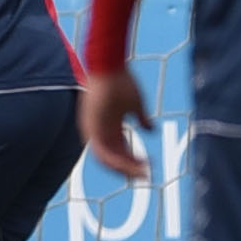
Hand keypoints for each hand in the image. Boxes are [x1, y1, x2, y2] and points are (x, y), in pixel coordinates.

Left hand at [77, 60, 149, 177]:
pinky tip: (129, 165)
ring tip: (141, 173)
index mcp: (109, 126)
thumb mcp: (136, 104)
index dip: (134, 160)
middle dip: (130, 168)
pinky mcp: (89, 127)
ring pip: (107, 159)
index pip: (120, 150)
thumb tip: (151, 130)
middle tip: (147, 175)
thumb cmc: (122, 80)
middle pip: (114, 158)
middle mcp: (99, 131)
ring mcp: (93, 130)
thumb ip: (142, 119)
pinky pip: (101, 152)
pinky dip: (115, 160)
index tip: (150, 165)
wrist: (109, 64)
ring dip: (124, 168)